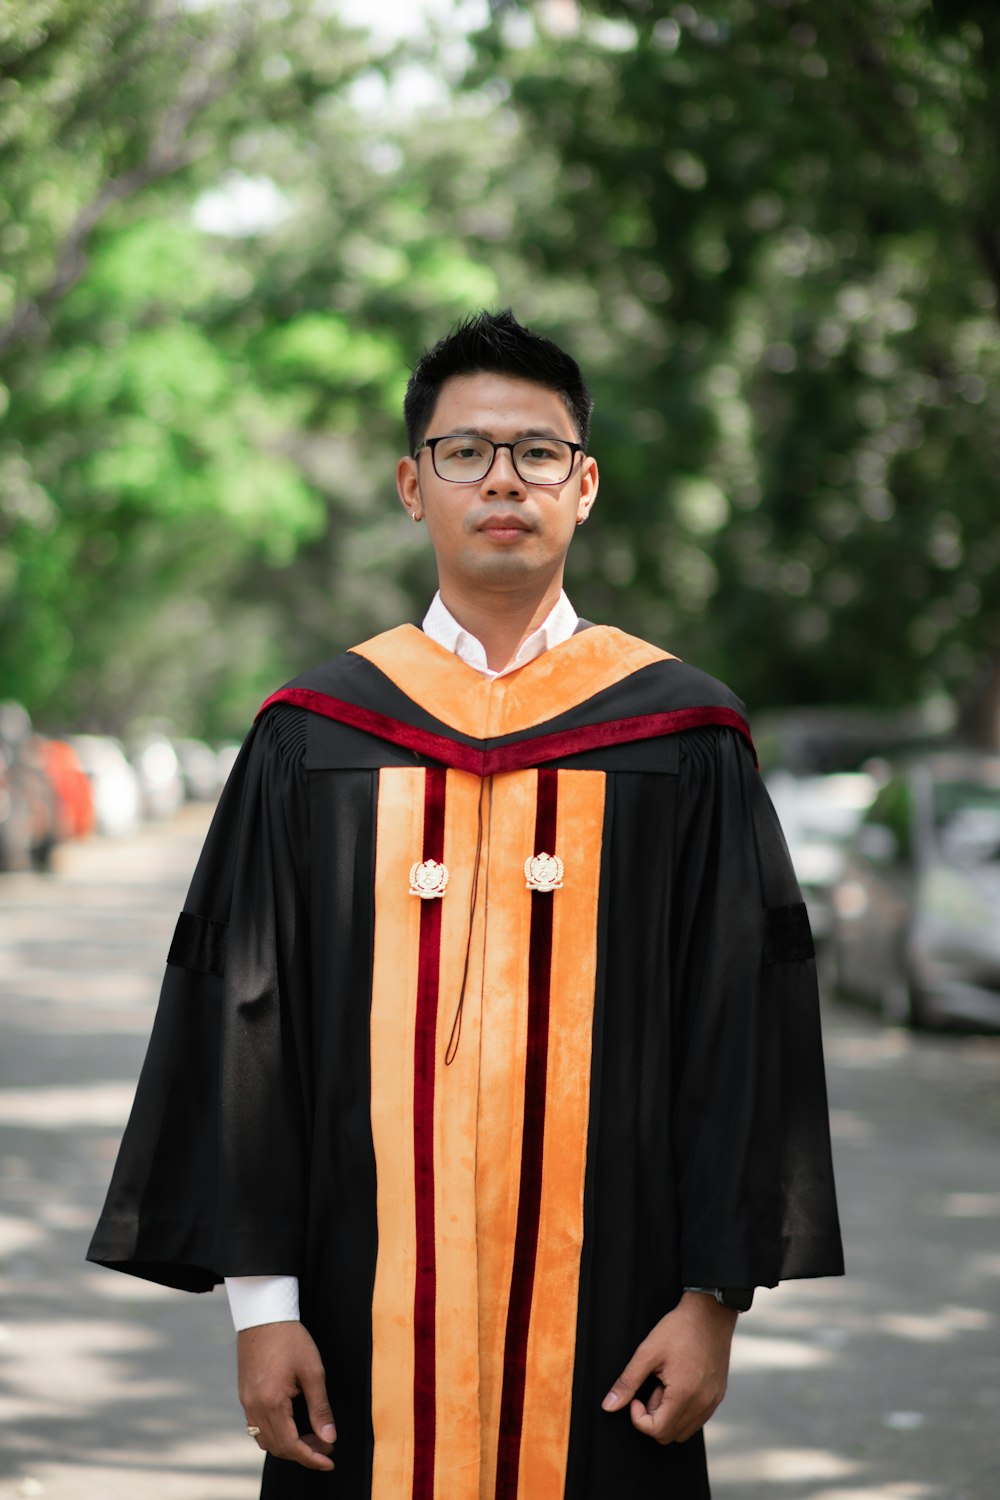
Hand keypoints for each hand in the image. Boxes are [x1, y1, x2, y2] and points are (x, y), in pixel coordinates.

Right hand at [238, 1321, 335, 1471]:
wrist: (264, 1315)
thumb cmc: (290, 1339)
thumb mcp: (312, 1371)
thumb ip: (320, 1408)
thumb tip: (329, 1438)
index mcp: (271, 1403)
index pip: (291, 1445)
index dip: (312, 1458)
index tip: (330, 1461)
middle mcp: (254, 1407)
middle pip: (278, 1447)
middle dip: (304, 1452)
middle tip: (326, 1446)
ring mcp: (246, 1402)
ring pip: (266, 1440)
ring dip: (289, 1445)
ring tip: (312, 1436)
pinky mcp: (244, 1395)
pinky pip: (257, 1426)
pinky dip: (275, 1433)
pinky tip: (292, 1424)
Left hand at [601, 1292, 737, 1443]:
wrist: (710, 1313)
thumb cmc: (679, 1329)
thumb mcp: (647, 1352)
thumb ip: (627, 1382)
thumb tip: (608, 1406)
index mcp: (684, 1395)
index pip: (657, 1431)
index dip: (639, 1418)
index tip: (636, 1397)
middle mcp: (703, 1404)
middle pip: (669, 1435)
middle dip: (654, 1416)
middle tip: (653, 1386)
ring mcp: (713, 1402)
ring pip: (684, 1430)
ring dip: (669, 1415)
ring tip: (666, 1384)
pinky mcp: (718, 1396)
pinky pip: (697, 1419)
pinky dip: (683, 1410)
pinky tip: (679, 1384)